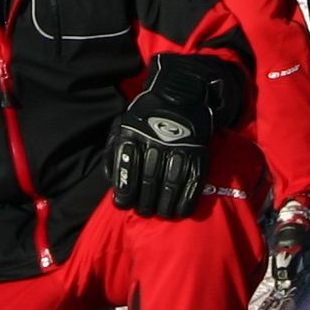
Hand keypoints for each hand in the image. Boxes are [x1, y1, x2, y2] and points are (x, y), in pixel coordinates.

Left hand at [108, 54, 237, 218]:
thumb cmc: (144, 117)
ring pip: (171, 186)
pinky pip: (193, 183)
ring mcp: (179, 148)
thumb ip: (112, 154)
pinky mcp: (198, 153)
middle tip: (144, 211)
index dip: (125, 194)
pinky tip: (180, 212)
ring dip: (165, 207)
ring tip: (161, 213)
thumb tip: (111, 183)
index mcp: (132, 136)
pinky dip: (187, 201)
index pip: (127, 172)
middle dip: (145, 204)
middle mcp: (155, 143)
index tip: (124, 204)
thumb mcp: (122, 126)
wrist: (179, 95)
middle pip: (149, 183)